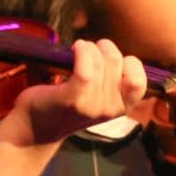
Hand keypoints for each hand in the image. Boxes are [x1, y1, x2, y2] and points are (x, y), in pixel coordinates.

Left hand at [15, 38, 150, 145]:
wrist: (36, 128)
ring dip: (88, 47)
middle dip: (103, 48)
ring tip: (78, 51)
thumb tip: (114, 53)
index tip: (111, 61)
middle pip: (117, 61)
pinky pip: (85, 68)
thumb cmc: (67, 107)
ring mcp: (92, 105)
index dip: (129, 63)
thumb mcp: (99, 100)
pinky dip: (81, 51)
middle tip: (89, 51)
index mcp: (122, 108)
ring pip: (101, 60)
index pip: (140, 81)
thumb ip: (112, 83)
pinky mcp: (72, 98)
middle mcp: (110, 109)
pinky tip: (75, 48)